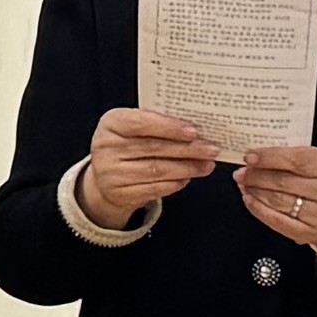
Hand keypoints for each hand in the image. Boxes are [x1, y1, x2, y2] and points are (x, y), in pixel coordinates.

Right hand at [73, 109, 216, 230]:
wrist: (105, 176)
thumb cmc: (126, 145)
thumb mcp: (133, 128)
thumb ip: (156, 124)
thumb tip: (194, 130)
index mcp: (111, 124)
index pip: (141, 122)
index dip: (169, 126)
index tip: (194, 131)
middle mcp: (106, 148)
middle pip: (153, 147)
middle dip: (187, 148)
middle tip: (211, 149)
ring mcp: (111, 173)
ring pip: (157, 170)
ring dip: (186, 168)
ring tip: (206, 165)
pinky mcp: (120, 194)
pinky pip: (154, 189)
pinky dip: (175, 183)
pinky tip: (188, 177)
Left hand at [231, 142, 316, 255]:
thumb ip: (304, 156)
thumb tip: (264, 155)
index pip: (297, 160)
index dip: (269, 157)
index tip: (251, 155)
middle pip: (284, 182)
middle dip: (257, 175)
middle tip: (242, 170)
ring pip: (279, 202)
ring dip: (255, 191)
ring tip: (244, 183)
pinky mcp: (313, 234)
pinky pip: (280, 222)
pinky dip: (260, 211)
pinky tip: (250, 201)